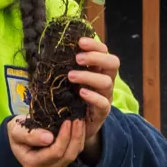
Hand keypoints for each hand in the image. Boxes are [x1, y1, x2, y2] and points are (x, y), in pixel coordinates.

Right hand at [8, 116, 86, 166]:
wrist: (17, 137)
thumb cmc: (16, 132)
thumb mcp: (16, 130)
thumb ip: (29, 135)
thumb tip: (49, 138)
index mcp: (31, 163)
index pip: (54, 153)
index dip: (63, 137)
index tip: (67, 121)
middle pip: (66, 157)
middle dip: (75, 137)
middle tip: (78, 119)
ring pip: (72, 156)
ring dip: (79, 139)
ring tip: (80, 122)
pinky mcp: (59, 163)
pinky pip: (73, 154)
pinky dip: (78, 141)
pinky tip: (78, 128)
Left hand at [70, 35, 118, 161]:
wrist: (76, 125)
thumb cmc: (71, 97)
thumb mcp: (70, 79)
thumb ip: (67, 65)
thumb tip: (53, 48)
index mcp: (99, 69)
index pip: (104, 51)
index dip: (95, 45)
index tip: (80, 42)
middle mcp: (106, 80)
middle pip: (113, 63)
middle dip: (96, 58)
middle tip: (77, 58)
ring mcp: (106, 96)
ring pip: (107, 82)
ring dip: (89, 76)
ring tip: (71, 76)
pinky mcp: (102, 112)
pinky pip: (103, 103)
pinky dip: (93, 96)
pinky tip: (81, 93)